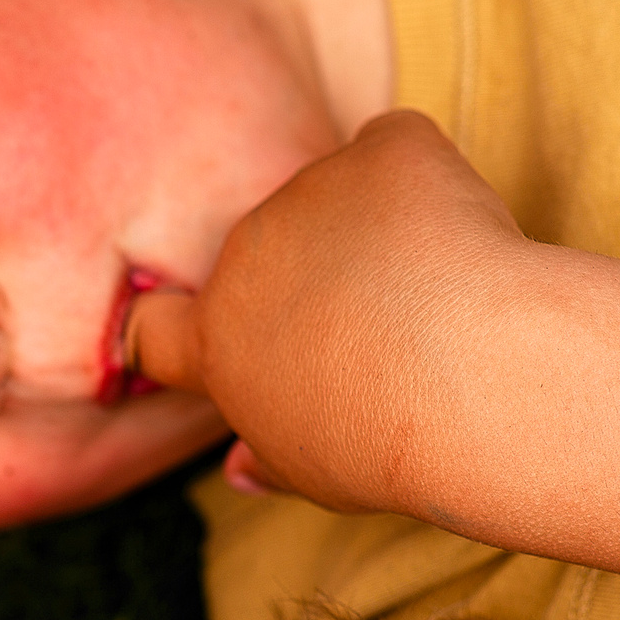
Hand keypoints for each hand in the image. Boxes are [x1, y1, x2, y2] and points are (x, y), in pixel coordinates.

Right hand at [126, 110, 536, 514]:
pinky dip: (425, 177)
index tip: (208, 333)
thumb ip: (269, 456)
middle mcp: (246, 257)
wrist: (466, 382)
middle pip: (268, 252)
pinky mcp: (377, 156)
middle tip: (385, 327)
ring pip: (339, 196)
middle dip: (314, 274)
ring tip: (434, 294)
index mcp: (220, 343)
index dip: (173, 326)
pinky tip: (459, 233)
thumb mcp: (315, 471)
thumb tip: (241, 469)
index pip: (154, 329)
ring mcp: (309, 194)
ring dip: (376, 228)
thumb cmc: (389, 442)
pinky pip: (396, 148)